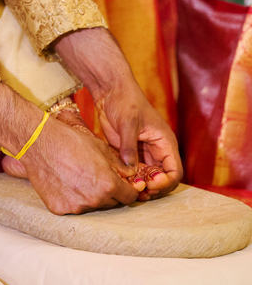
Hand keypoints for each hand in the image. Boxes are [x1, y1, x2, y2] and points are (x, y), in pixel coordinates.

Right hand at [1, 112, 139, 213]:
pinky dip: (73, 198)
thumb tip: (132, 176)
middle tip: (98, 177)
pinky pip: (74, 207)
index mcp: (108, 184)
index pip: (129, 197)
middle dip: (110, 192)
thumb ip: (120, 166)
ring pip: (93, 206)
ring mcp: (76, 207)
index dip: (128, 189)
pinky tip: (66, 183)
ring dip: (92, 196)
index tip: (123, 185)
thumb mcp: (101, 148)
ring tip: (80, 177)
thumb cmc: (71, 141)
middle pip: (112, 203)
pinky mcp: (60, 209)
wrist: (40, 143)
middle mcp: (94, 200)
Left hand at [53, 27, 182, 198]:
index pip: (174, 171)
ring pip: (148, 177)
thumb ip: (129, 146)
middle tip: (138, 193)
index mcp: (165, 142)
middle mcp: (157, 150)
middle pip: (162, 179)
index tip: (150, 184)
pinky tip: (121, 182)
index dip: (166, 182)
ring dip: (141, 186)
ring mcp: (143, 152)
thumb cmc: (125, 100)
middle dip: (153, 188)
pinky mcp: (130, 153)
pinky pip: (134, 172)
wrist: (110, 91)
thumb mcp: (128, 123)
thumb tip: (130, 169)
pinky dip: (130, 179)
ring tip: (129, 191)